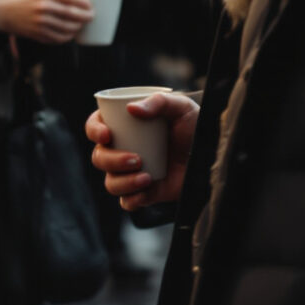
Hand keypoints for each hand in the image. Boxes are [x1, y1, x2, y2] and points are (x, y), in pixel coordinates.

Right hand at [0, 0, 91, 44]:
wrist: (1, 13)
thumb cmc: (21, 0)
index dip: (84, 4)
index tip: (90, 7)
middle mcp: (43, 8)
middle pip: (71, 15)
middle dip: (84, 18)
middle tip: (90, 18)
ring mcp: (40, 22)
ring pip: (66, 29)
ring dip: (76, 29)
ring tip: (79, 27)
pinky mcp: (36, 34)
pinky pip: (56, 38)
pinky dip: (65, 38)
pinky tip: (68, 35)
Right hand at [86, 91, 200, 211]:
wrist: (210, 152)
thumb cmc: (193, 124)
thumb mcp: (180, 106)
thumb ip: (158, 102)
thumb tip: (131, 109)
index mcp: (123, 126)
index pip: (95, 127)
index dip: (94, 131)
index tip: (107, 135)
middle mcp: (121, 150)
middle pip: (99, 158)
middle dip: (112, 161)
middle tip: (137, 159)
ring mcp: (131, 173)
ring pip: (111, 183)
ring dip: (123, 183)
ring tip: (146, 178)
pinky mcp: (144, 192)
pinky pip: (127, 202)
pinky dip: (132, 200)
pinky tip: (145, 192)